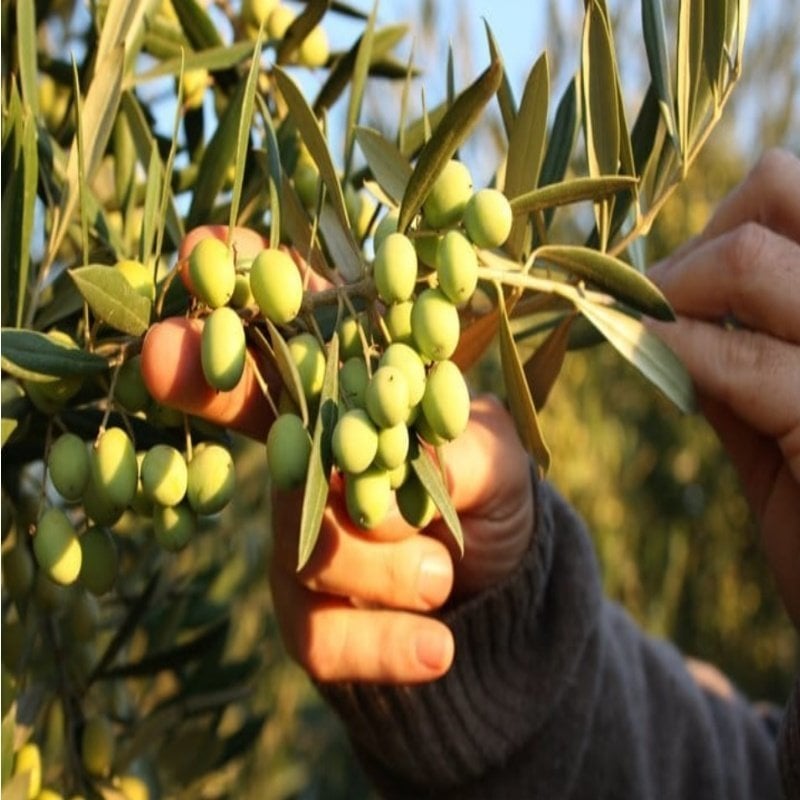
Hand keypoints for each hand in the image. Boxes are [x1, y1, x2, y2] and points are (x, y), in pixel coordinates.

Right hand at [141, 226, 534, 683]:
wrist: (493, 592)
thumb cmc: (488, 495)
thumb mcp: (498, 460)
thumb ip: (472, 451)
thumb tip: (429, 465)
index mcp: (354, 400)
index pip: (295, 336)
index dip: (247, 289)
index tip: (202, 246)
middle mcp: (307, 459)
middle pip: (257, 421)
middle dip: (210, 382)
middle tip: (162, 351)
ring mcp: (296, 539)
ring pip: (308, 541)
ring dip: (388, 563)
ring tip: (449, 575)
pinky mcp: (307, 618)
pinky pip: (322, 636)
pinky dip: (385, 644)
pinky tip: (439, 650)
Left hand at [646, 149, 799, 627]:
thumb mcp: (780, 416)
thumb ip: (739, 351)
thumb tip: (664, 303)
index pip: (791, 189)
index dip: (717, 221)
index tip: (664, 280)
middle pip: (776, 189)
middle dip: (693, 241)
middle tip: (652, 300)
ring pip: (747, 259)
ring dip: (668, 292)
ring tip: (643, 333)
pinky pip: (735, 355)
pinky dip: (670, 348)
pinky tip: (644, 356)